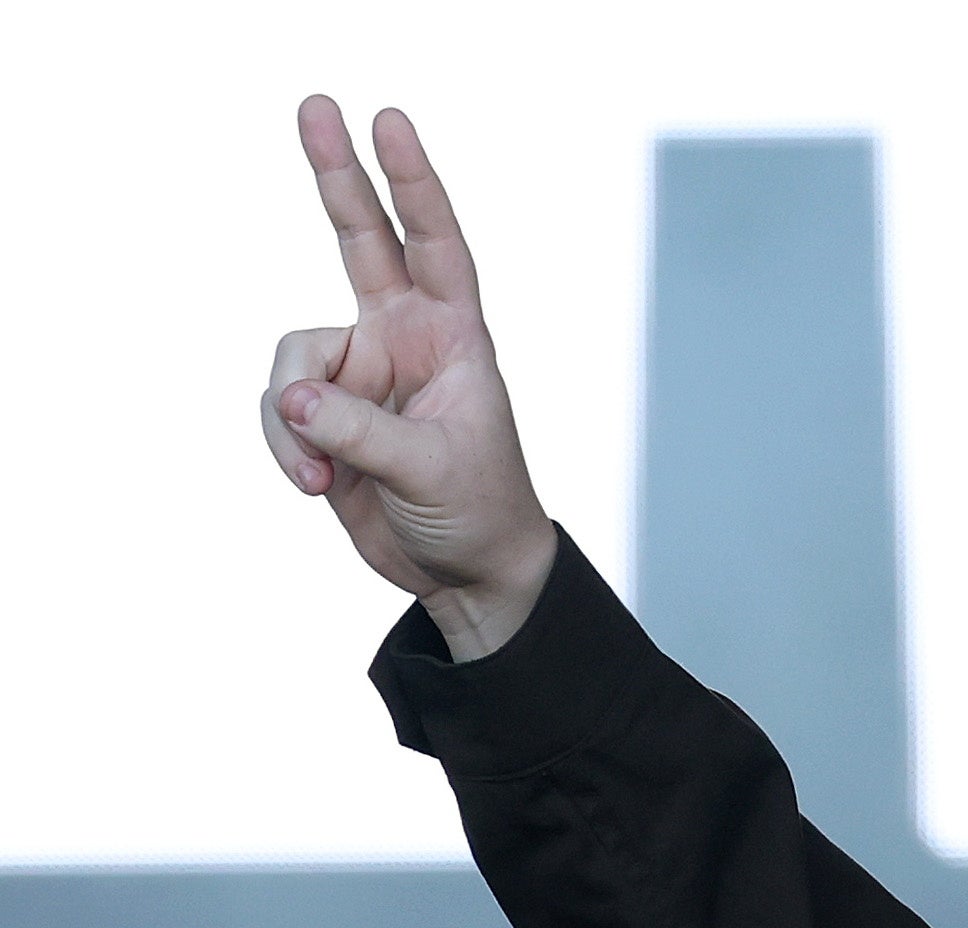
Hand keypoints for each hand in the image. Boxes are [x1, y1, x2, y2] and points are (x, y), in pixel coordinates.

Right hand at [259, 97, 557, 660]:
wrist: (467, 575)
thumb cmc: (479, 512)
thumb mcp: (431, 471)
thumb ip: (361, 431)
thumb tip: (292, 399)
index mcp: (454, 338)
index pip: (436, 245)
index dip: (414, 185)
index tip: (390, 124)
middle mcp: (403, 340)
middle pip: (361, 240)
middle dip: (336, 175)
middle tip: (316, 104)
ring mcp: (359, 374)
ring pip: (293, 361)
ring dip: (294, 420)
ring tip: (323, 475)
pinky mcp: (325, 414)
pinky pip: (279, 411)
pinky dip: (285, 448)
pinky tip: (316, 485)